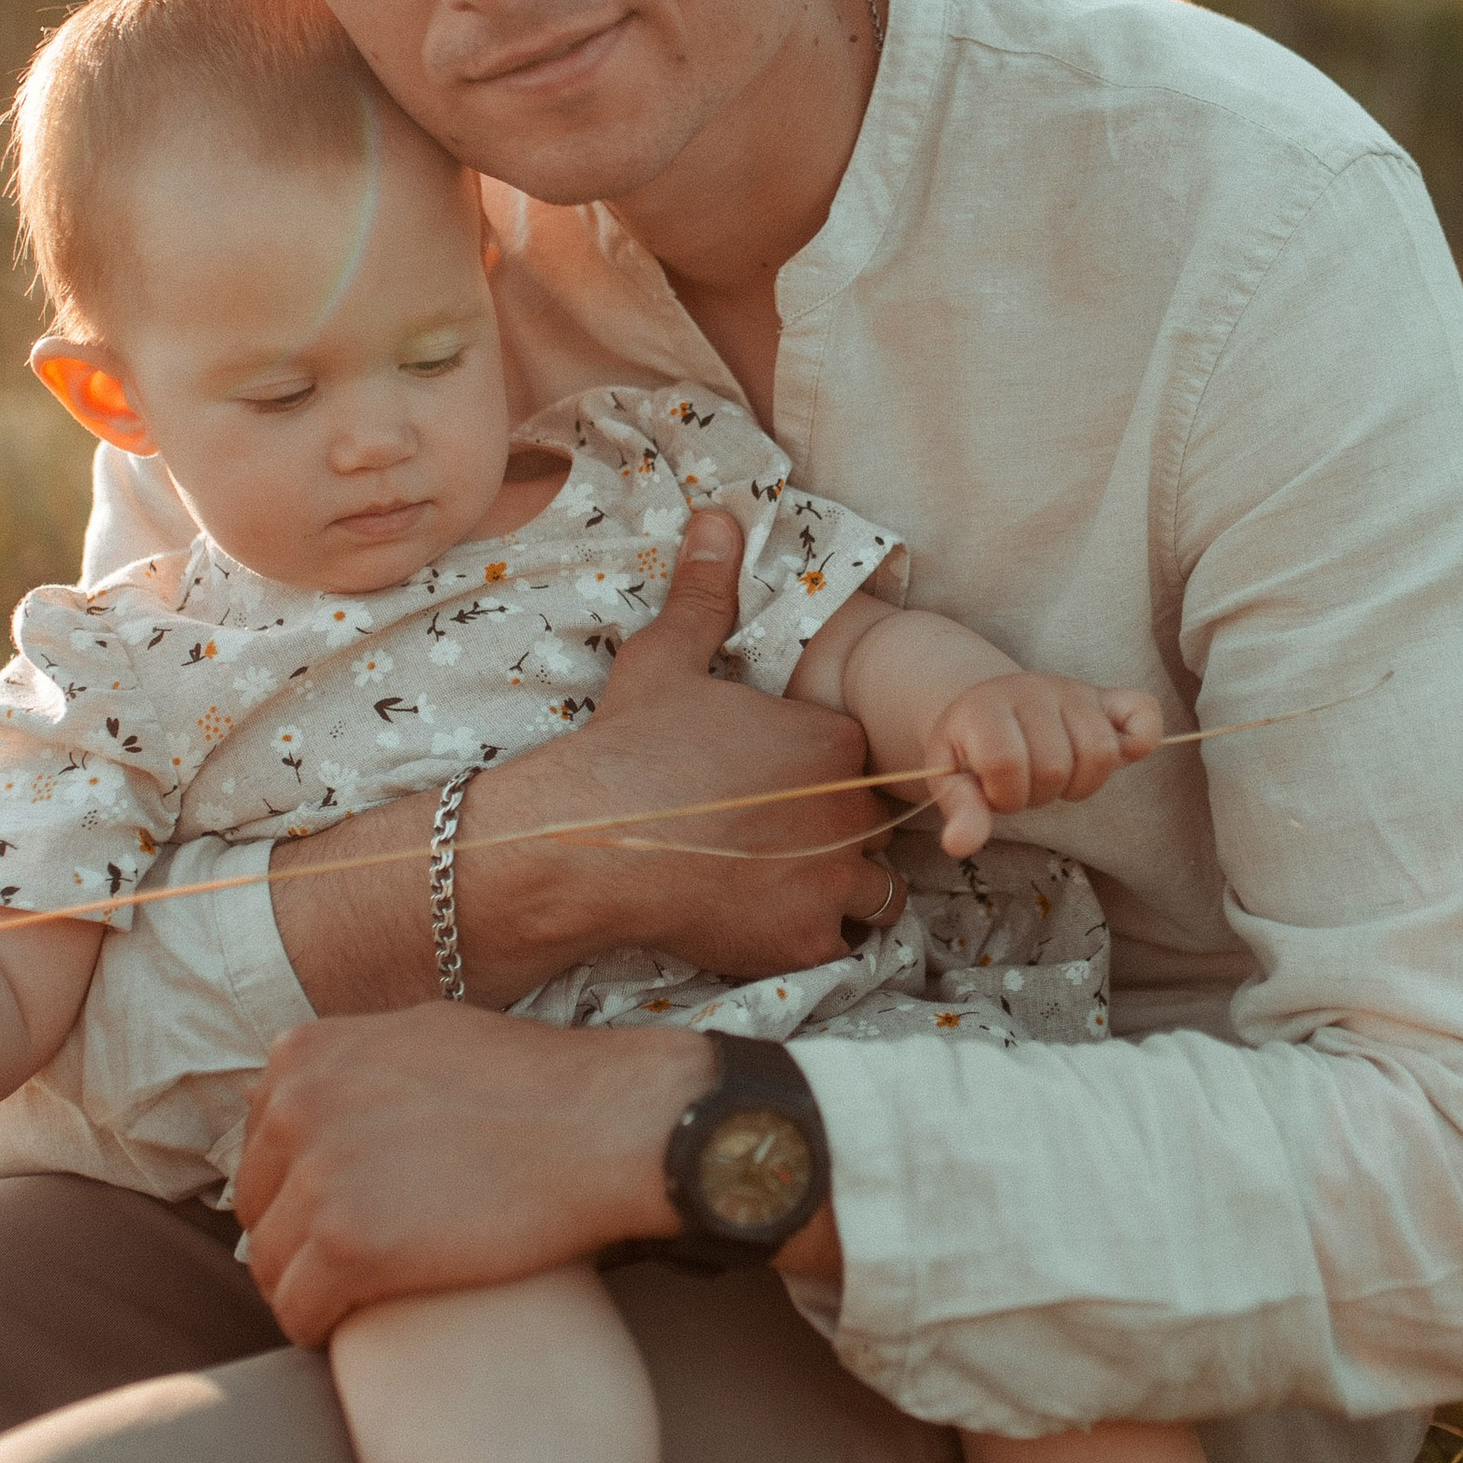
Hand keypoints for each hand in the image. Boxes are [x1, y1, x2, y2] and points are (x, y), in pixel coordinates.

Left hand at [233, 1001, 712, 1341]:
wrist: (606, 1127)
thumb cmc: (535, 1085)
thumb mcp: (422, 1037)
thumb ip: (353, 1067)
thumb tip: (312, 1101)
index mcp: (307, 1054)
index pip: (261, 1142)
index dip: (298, 1186)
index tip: (338, 1213)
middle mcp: (299, 1105)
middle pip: (256, 1204)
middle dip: (295, 1239)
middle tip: (349, 1267)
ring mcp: (320, 1176)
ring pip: (270, 1265)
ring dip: (306, 1288)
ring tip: (355, 1302)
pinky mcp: (351, 1246)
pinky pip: (298, 1311)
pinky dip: (320, 1328)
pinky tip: (357, 1329)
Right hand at [272, 505, 906, 1012]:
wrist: (585, 843)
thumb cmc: (628, 748)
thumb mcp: (666, 659)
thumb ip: (707, 594)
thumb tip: (720, 518)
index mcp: (831, 741)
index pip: (859, 758)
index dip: (824, 772)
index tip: (781, 783)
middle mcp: (848, 812)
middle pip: (874, 823)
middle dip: (840, 830)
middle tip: (780, 836)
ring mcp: (830, 881)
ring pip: (877, 890)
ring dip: (844, 887)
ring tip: (788, 883)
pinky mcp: (803, 940)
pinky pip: (837, 944)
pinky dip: (809, 938)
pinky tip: (763, 922)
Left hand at [918, 675, 1164, 858]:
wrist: (986, 710)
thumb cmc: (970, 751)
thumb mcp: (950, 780)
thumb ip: (960, 810)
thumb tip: (959, 845)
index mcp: (986, 707)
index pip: (1007, 763)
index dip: (1004, 794)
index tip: (994, 792)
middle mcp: (1032, 690)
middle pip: (1056, 764)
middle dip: (1039, 793)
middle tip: (1024, 785)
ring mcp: (1073, 691)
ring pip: (1100, 751)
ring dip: (1079, 782)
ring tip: (1056, 777)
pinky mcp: (1105, 698)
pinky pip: (1144, 712)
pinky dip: (1142, 739)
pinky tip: (1119, 756)